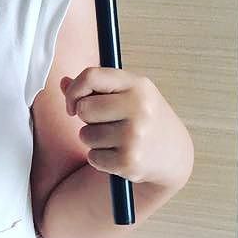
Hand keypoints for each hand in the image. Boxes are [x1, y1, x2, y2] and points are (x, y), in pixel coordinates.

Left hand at [61, 66, 192, 188]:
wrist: (174, 153)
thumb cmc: (143, 116)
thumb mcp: (127, 93)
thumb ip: (95, 86)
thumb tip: (63, 83)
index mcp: (137, 85)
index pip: (91, 76)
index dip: (74, 89)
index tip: (73, 103)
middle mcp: (139, 108)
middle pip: (84, 108)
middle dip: (86, 118)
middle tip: (103, 122)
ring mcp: (135, 136)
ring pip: (86, 135)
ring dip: (92, 139)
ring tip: (114, 138)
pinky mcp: (130, 162)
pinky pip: (93, 157)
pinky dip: (99, 158)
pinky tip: (117, 154)